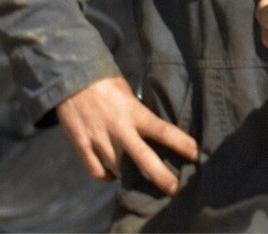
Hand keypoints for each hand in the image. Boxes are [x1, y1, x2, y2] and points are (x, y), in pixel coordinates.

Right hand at [55, 76, 198, 195]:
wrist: (70, 77)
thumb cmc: (105, 83)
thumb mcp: (128, 94)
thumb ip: (139, 114)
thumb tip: (155, 134)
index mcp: (134, 112)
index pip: (163, 130)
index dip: (182, 144)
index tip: (197, 155)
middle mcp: (119, 129)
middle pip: (143, 159)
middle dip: (160, 176)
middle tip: (174, 189)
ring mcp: (99, 139)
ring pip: (119, 170)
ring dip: (130, 178)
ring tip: (140, 181)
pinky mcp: (82, 145)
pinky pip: (97, 171)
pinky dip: (106, 177)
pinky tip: (113, 175)